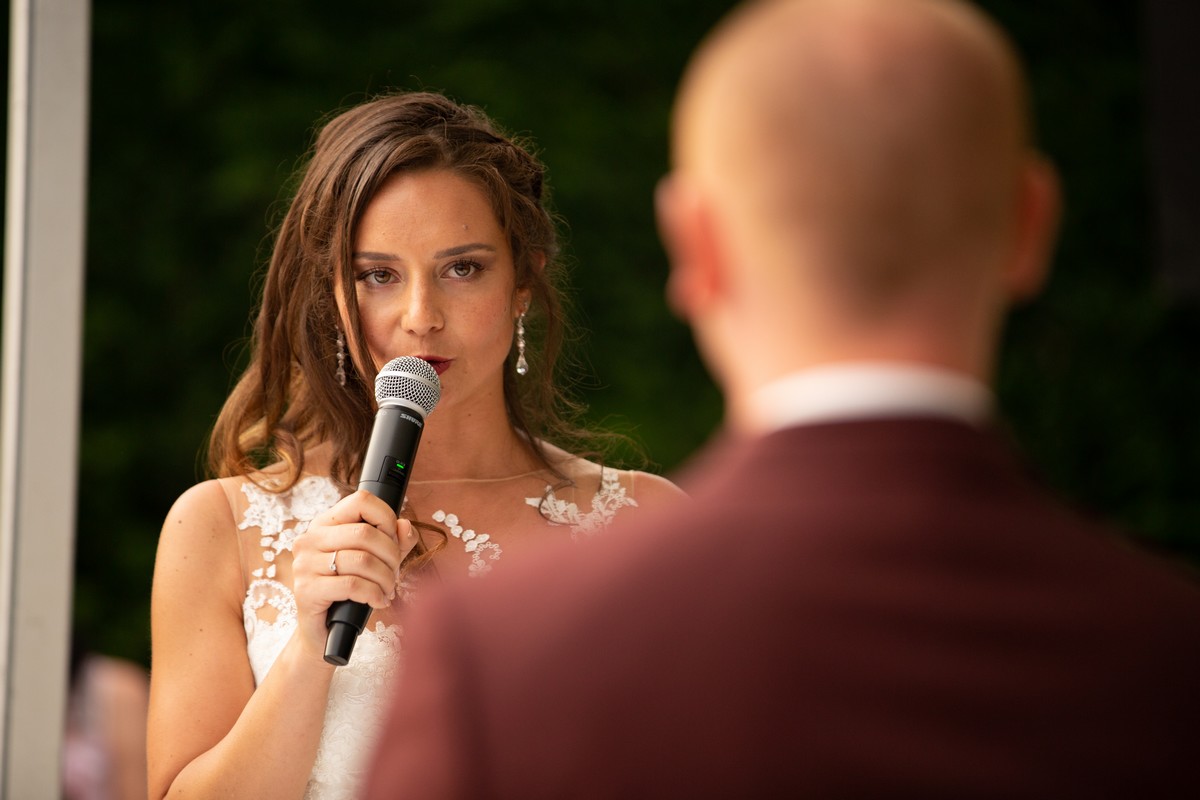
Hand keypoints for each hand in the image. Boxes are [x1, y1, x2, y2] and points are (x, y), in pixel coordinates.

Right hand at [291, 490, 419, 658]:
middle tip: (394, 574)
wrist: (323, 632)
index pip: (361, 501)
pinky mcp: (306, 590)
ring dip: (385, 578)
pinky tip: (378, 602)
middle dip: (391, 556)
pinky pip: (353, 585)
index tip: (394, 541)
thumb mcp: (376, 561)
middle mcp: (310, 539)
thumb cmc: (349, 592)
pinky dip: (374, 594)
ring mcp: (305, 564)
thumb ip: (394, 541)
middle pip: (365, 533)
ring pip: (362, 560)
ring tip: (387, 590)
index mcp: (325, 524)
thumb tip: (406, 526)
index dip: (387, 518)